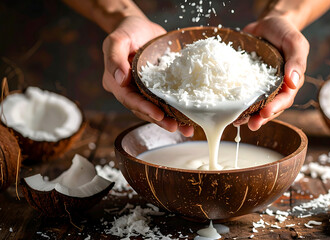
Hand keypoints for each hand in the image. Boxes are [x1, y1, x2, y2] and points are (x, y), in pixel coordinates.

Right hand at [102, 16, 193, 136]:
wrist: (141, 27)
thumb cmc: (127, 30)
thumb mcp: (117, 39)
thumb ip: (115, 57)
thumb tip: (120, 79)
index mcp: (116, 83)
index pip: (129, 99)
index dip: (144, 109)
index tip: (158, 114)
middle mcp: (130, 90)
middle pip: (144, 109)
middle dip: (160, 119)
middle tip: (175, 127)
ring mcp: (145, 90)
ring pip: (157, 108)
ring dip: (171, 119)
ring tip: (187, 128)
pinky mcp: (159, 87)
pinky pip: (168, 100)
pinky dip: (178, 109)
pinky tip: (191, 117)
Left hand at [239, 14, 309, 130]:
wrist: (267, 24)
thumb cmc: (284, 32)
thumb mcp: (294, 42)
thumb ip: (296, 60)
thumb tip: (294, 82)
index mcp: (290, 81)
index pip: (285, 98)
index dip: (276, 107)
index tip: (265, 112)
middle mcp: (276, 87)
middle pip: (271, 107)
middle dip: (262, 118)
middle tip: (252, 125)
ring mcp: (261, 86)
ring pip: (256, 105)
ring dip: (248, 116)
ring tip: (238, 123)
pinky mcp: (247, 82)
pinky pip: (243, 94)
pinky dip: (237, 103)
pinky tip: (228, 109)